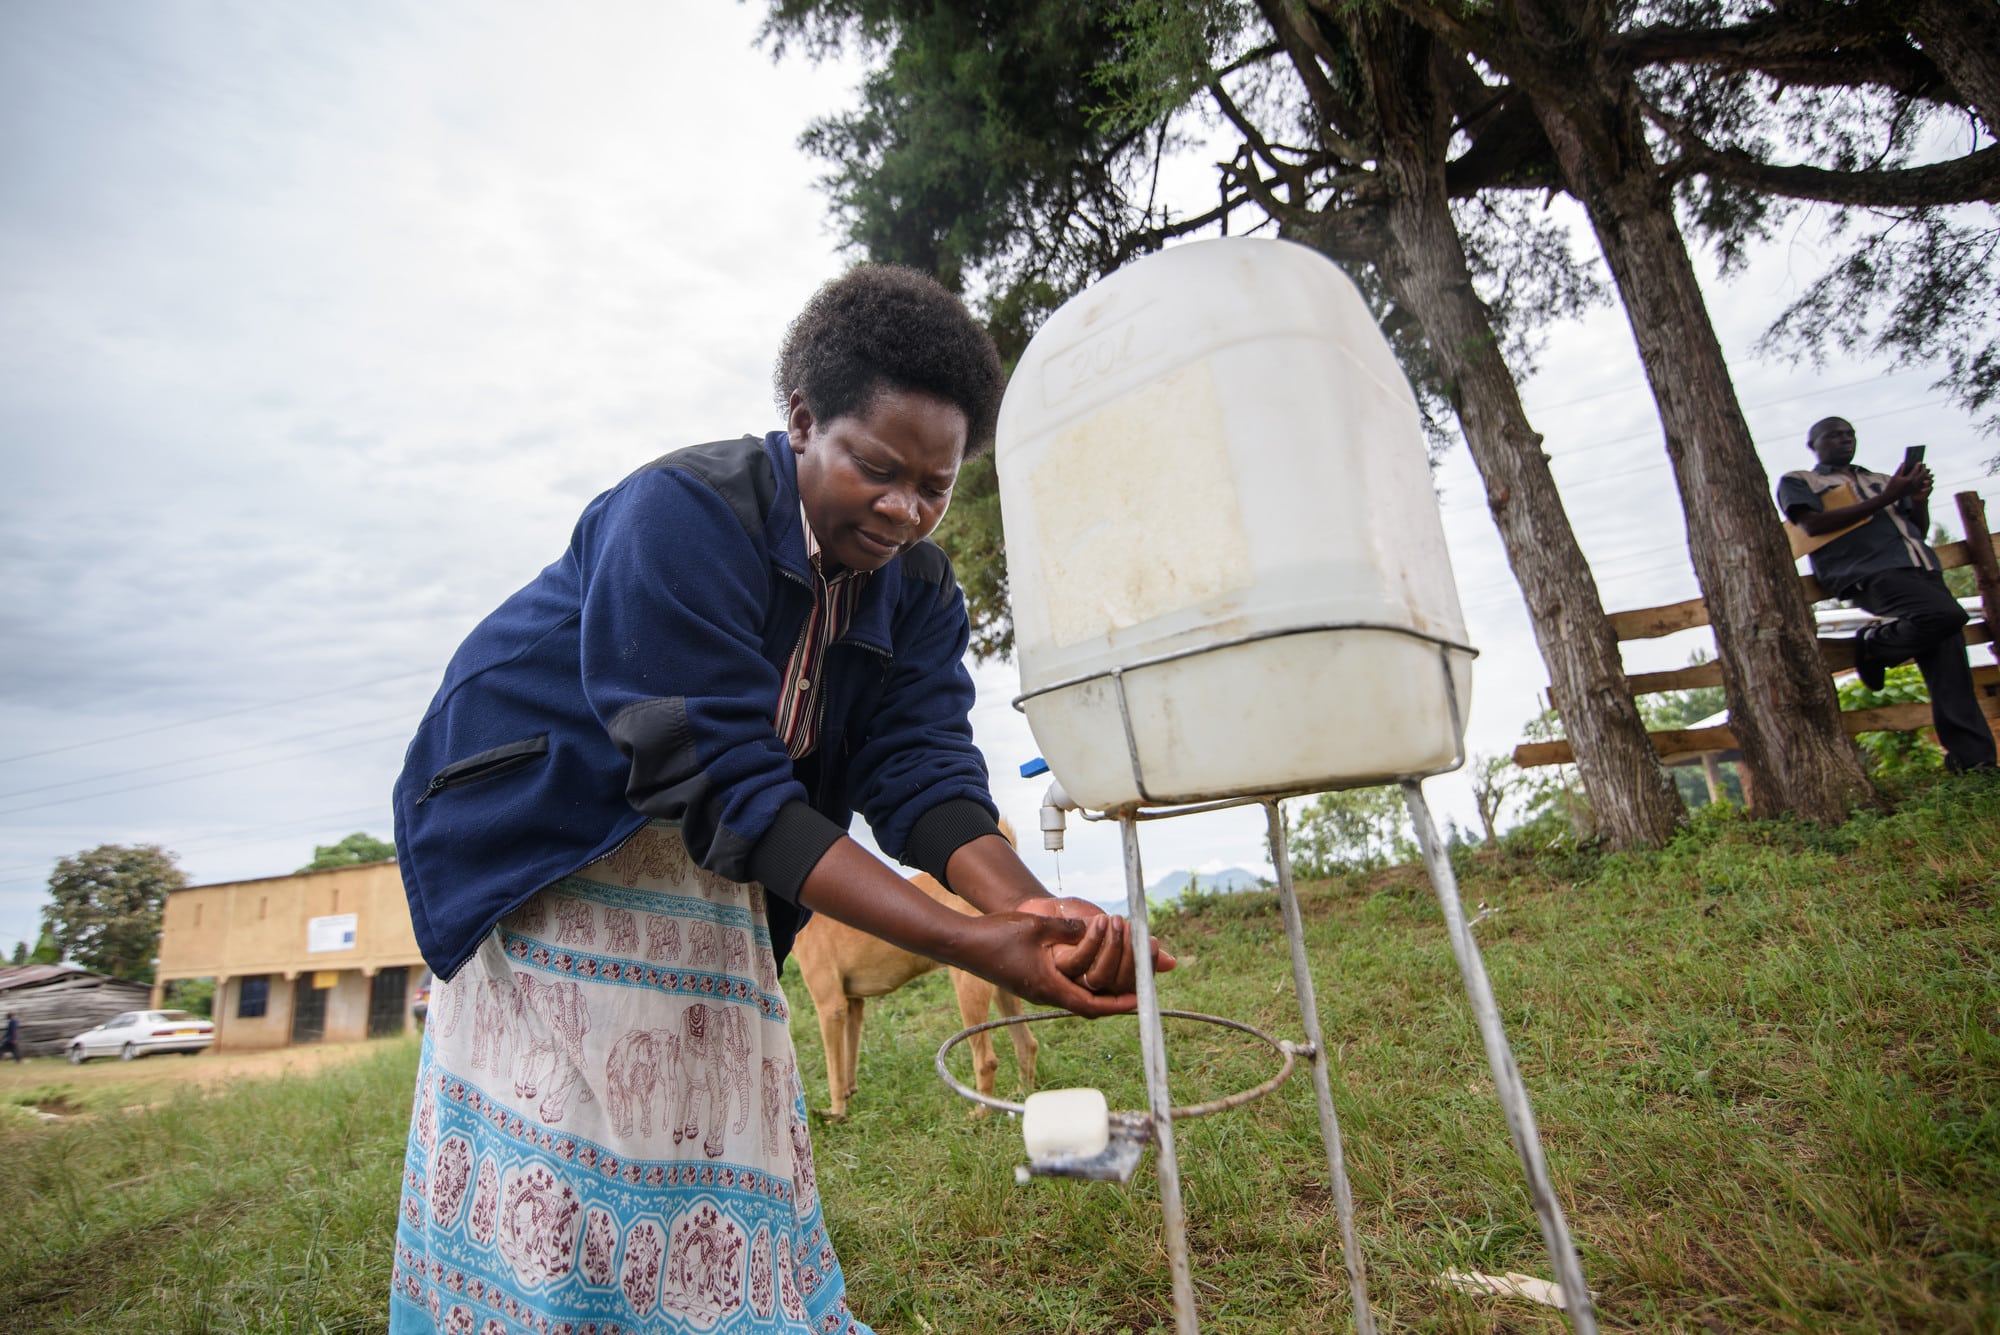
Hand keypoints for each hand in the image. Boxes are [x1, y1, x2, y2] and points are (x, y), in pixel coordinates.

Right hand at [953, 910, 1134, 1016]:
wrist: (963, 944)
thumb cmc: (996, 935)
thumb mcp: (1038, 927)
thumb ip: (1069, 929)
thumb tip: (1097, 927)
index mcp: (1049, 987)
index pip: (1092, 1005)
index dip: (1118, 1004)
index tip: (1140, 1000)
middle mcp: (1045, 994)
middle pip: (1088, 1005)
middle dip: (1115, 997)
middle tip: (1137, 986)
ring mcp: (1037, 990)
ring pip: (1077, 996)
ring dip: (1100, 986)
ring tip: (1120, 974)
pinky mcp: (1030, 982)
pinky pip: (1065, 986)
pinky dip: (1083, 980)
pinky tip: (1091, 966)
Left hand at [1017, 897, 1176, 994]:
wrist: (1048, 909)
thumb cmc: (1081, 922)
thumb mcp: (1112, 932)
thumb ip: (1137, 947)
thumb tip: (1171, 963)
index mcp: (1111, 978)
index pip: (1135, 984)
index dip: (1145, 968)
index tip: (1152, 943)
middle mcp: (1093, 985)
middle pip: (1119, 984)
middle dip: (1131, 957)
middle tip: (1136, 929)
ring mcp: (1074, 979)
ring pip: (1100, 977)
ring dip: (1111, 948)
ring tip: (1116, 920)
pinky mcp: (1056, 968)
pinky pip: (1079, 962)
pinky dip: (1092, 941)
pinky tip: (1099, 921)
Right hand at [1886, 463, 1931, 500]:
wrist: (1890, 496)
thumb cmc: (1891, 486)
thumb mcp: (1895, 476)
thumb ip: (1900, 469)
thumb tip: (1904, 463)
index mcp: (1909, 479)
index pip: (1916, 470)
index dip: (1918, 465)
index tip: (1919, 462)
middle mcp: (1914, 484)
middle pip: (1922, 475)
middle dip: (1924, 470)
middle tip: (1923, 466)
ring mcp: (1915, 488)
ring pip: (1923, 480)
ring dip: (1925, 475)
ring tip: (1925, 472)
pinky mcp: (1914, 491)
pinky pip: (1922, 486)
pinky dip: (1925, 483)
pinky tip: (1927, 481)